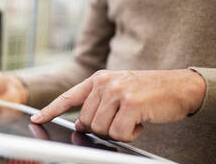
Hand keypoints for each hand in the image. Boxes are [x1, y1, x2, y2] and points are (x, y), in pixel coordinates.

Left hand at [31, 69, 205, 141]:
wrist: (178, 86)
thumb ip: (97, 104)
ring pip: (100, 129)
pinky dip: (130, 134)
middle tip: (120, 120)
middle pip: (85, 122)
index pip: (68, 97)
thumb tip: (79, 124)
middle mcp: (104, 83)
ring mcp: (117, 92)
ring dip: (117, 131)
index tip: (37, 119)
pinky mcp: (130, 104)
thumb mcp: (118, 90)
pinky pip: (118, 133)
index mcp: (98, 80)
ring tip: (131, 118)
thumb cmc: (147, 92)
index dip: (50, 110)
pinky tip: (140, 122)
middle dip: (101, 128)